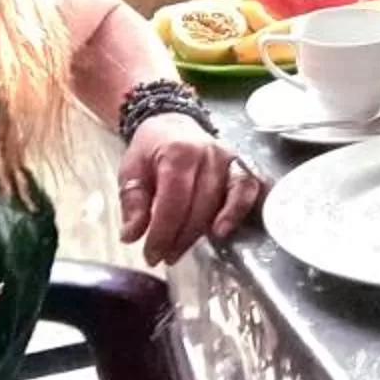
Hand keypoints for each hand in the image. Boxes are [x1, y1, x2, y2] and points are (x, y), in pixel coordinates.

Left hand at [120, 116, 263, 266]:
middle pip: (199, 207)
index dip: (163, 233)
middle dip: (180, 238)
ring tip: (182, 249)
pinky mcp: (241, 165)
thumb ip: (132, 203)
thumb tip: (131, 235)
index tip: (151, 254)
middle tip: (165, 256)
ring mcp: (228, 159)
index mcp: (178, 152)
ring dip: (203, 232)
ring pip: (222, 203)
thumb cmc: (151, 149)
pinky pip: (247, 190)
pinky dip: (239, 211)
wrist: (172, 123)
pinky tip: (223, 230)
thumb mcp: (131, 171)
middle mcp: (208, 154)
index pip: (174, 201)